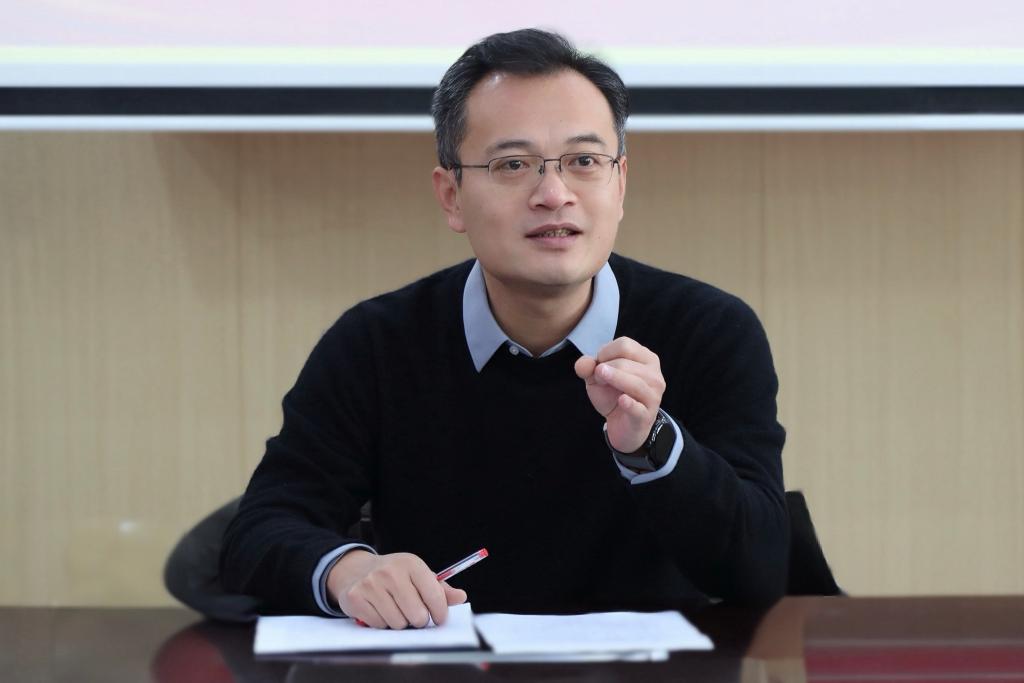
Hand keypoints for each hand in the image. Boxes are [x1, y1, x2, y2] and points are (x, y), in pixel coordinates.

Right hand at [326, 550, 466, 628]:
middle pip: (417, 615)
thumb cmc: (395, 576)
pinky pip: (379, 625)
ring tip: (395, 609)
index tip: (439, 618)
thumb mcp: (418, 575)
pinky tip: (379, 610)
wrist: (357, 570)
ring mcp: (371, 584)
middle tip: (413, 613)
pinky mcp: (356, 597)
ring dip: (399, 622)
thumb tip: (461, 597)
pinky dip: (382, 623)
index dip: (440, 613)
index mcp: (412, 564)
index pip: (435, 596)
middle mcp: (391, 572)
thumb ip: (440, 589)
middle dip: (418, 619)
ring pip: (398, 623)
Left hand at [574, 337, 665, 452]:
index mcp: (646, 359)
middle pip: (626, 362)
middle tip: (599, 379)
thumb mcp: (597, 378)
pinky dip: (629, 403)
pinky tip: (621, 400)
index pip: (625, 345)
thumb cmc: (613, 395)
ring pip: (634, 382)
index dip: (605, 353)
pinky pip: (637, 407)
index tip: (600, 365)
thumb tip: (583, 364)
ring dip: (613, 380)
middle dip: (605, 368)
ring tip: (601, 382)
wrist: (622, 426)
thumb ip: (588, 367)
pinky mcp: (646, 415)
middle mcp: (654, 375)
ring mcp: (653, 396)